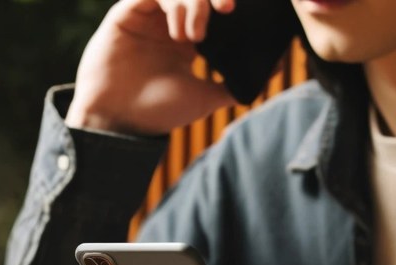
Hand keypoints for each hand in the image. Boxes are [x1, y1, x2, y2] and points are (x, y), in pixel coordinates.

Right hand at [67, 0, 237, 135]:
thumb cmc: (159, 111)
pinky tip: (176, 30)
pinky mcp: (127, 12)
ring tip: (194, 36)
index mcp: (190, 36)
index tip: (238, 12)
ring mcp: (149, 14)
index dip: (226, 1)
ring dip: (193, 2)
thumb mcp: (206, 98)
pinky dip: (170, 2)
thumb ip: (235, 84)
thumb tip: (273, 70)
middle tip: (227, 9)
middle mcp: (170, 20)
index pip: (212, 4)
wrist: (121, 121)